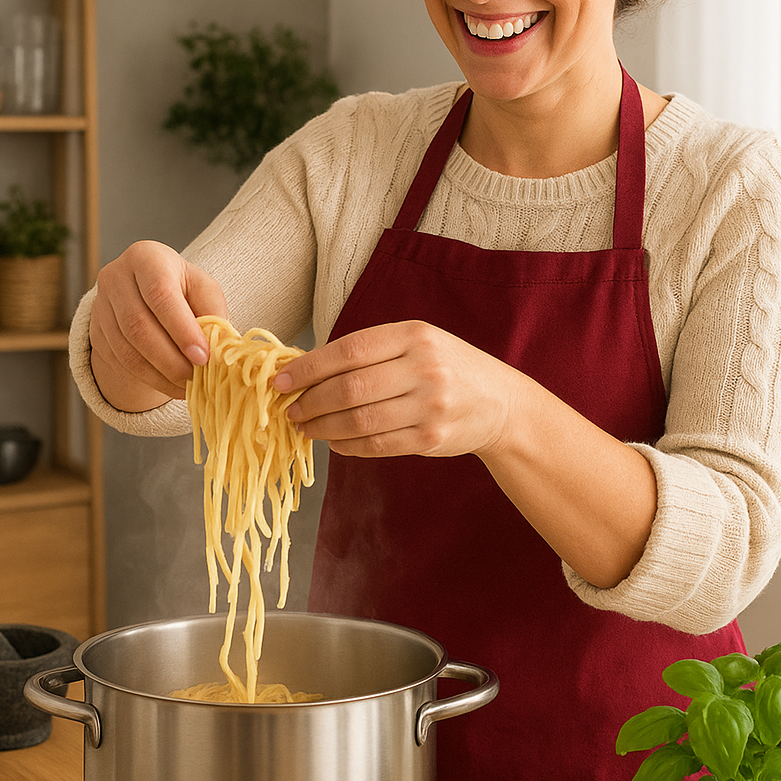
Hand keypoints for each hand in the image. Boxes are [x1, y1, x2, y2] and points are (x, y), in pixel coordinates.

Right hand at [89, 240, 227, 408]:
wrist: (146, 291)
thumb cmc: (181, 287)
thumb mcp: (203, 288)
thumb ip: (213, 312)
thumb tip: (221, 345)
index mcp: (146, 257)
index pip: (160, 294)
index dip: (182, 329)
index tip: (203, 357)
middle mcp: (116, 278)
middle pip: (139, 325)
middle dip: (171, 359)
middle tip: (197, 378)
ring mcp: (101, 305)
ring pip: (127, 349)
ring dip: (161, 374)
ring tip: (188, 386)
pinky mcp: (96, 331)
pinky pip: (121, 362)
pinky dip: (150, 378)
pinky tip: (172, 385)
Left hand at [274, 320, 518, 459]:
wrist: (500, 402)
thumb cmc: (444, 367)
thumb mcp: (416, 343)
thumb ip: (369, 352)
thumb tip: (305, 370)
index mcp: (414, 335)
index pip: (350, 349)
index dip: (309, 367)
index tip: (281, 381)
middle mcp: (424, 367)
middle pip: (351, 388)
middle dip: (310, 402)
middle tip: (289, 410)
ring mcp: (429, 405)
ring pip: (360, 420)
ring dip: (322, 427)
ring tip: (305, 427)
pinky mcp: (431, 439)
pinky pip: (376, 445)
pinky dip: (347, 445)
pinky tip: (333, 441)